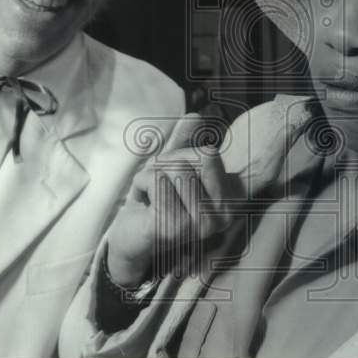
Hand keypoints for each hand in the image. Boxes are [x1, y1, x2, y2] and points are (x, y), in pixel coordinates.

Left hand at [105, 113, 239, 286]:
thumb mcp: (171, 170)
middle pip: (190, 159)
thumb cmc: (153, 205)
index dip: (182, 157)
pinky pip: (156, 181)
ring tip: (149, 197)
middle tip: (156, 189)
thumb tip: (195, 115)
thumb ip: (185, 144)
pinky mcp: (174, 228)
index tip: (173, 179)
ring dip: (149, 176)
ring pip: (172, 168)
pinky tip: (141, 203)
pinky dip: (140, 185)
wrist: (129, 242)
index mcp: (227, 203)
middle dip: (164, 165)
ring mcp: (198, 225)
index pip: (209, 155)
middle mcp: (220, 216)